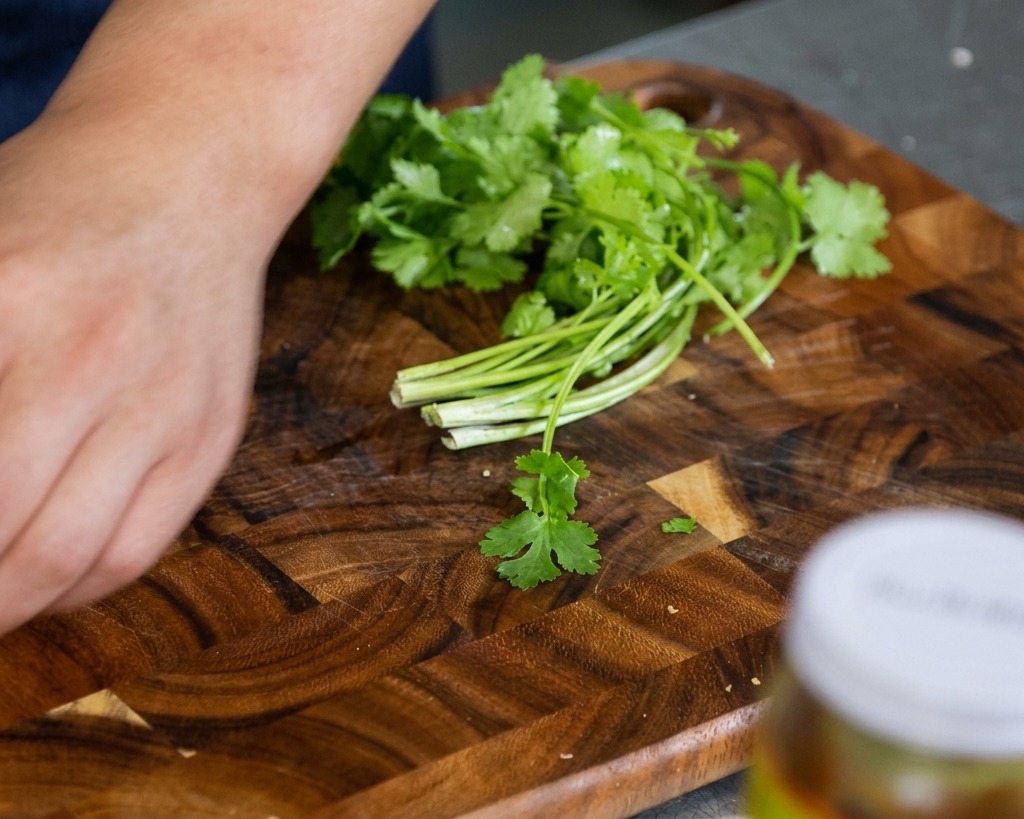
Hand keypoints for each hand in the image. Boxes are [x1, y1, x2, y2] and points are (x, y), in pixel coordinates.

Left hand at [0, 115, 268, 632]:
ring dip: (5, 605)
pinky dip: (76, 587)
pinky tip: (43, 577)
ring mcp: (165, 402)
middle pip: (1, 523)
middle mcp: (89, 357)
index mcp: (8, 297)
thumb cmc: (59, 207)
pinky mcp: (212, 433)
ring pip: (72, 555)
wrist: (193, 177)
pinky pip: (140, 547)